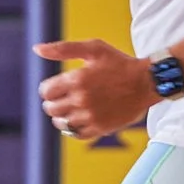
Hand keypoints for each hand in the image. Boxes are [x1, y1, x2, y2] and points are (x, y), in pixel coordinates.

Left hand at [36, 39, 152, 141]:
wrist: (147, 82)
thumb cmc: (120, 63)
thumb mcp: (93, 48)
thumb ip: (63, 48)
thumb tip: (36, 49)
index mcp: (77, 79)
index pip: (45, 91)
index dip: (47, 89)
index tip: (55, 87)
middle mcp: (82, 99)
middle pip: (51, 108)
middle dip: (52, 103)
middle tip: (60, 98)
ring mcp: (91, 116)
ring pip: (62, 123)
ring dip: (61, 116)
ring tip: (68, 110)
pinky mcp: (101, 128)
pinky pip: (77, 134)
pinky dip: (73, 129)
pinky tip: (77, 120)